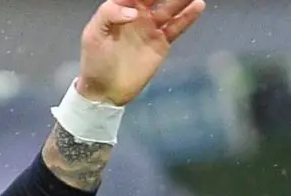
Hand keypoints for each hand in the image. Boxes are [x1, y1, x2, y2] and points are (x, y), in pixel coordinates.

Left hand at [76, 0, 206, 105]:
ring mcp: (151, 29)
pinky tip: (198, 6)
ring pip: (170, 8)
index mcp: (120, 10)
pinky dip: (187, 17)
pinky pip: (176, 27)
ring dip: (181, 0)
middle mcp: (138, 15)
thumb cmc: (95, 62)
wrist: (105, 91)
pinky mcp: (161, 43)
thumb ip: (108, 15)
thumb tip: (134, 12)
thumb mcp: (93, 35)